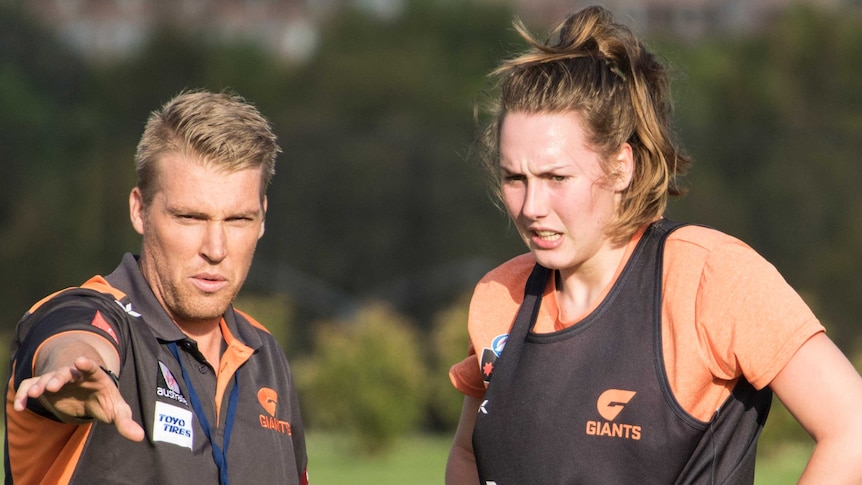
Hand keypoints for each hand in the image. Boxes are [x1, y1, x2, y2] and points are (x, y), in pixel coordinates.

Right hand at [13, 356, 144, 441]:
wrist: (89, 395)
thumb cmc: (105, 401)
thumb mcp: (117, 411)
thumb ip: (126, 422)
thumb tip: (140, 437)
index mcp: (95, 377)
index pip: (91, 368)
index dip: (86, 365)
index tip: (81, 361)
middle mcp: (74, 375)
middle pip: (65, 373)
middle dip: (59, 377)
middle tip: (52, 385)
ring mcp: (58, 380)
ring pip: (46, 378)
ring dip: (39, 385)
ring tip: (34, 394)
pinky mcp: (44, 388)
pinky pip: (31, 387)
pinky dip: (24, 394)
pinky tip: (20, 405)